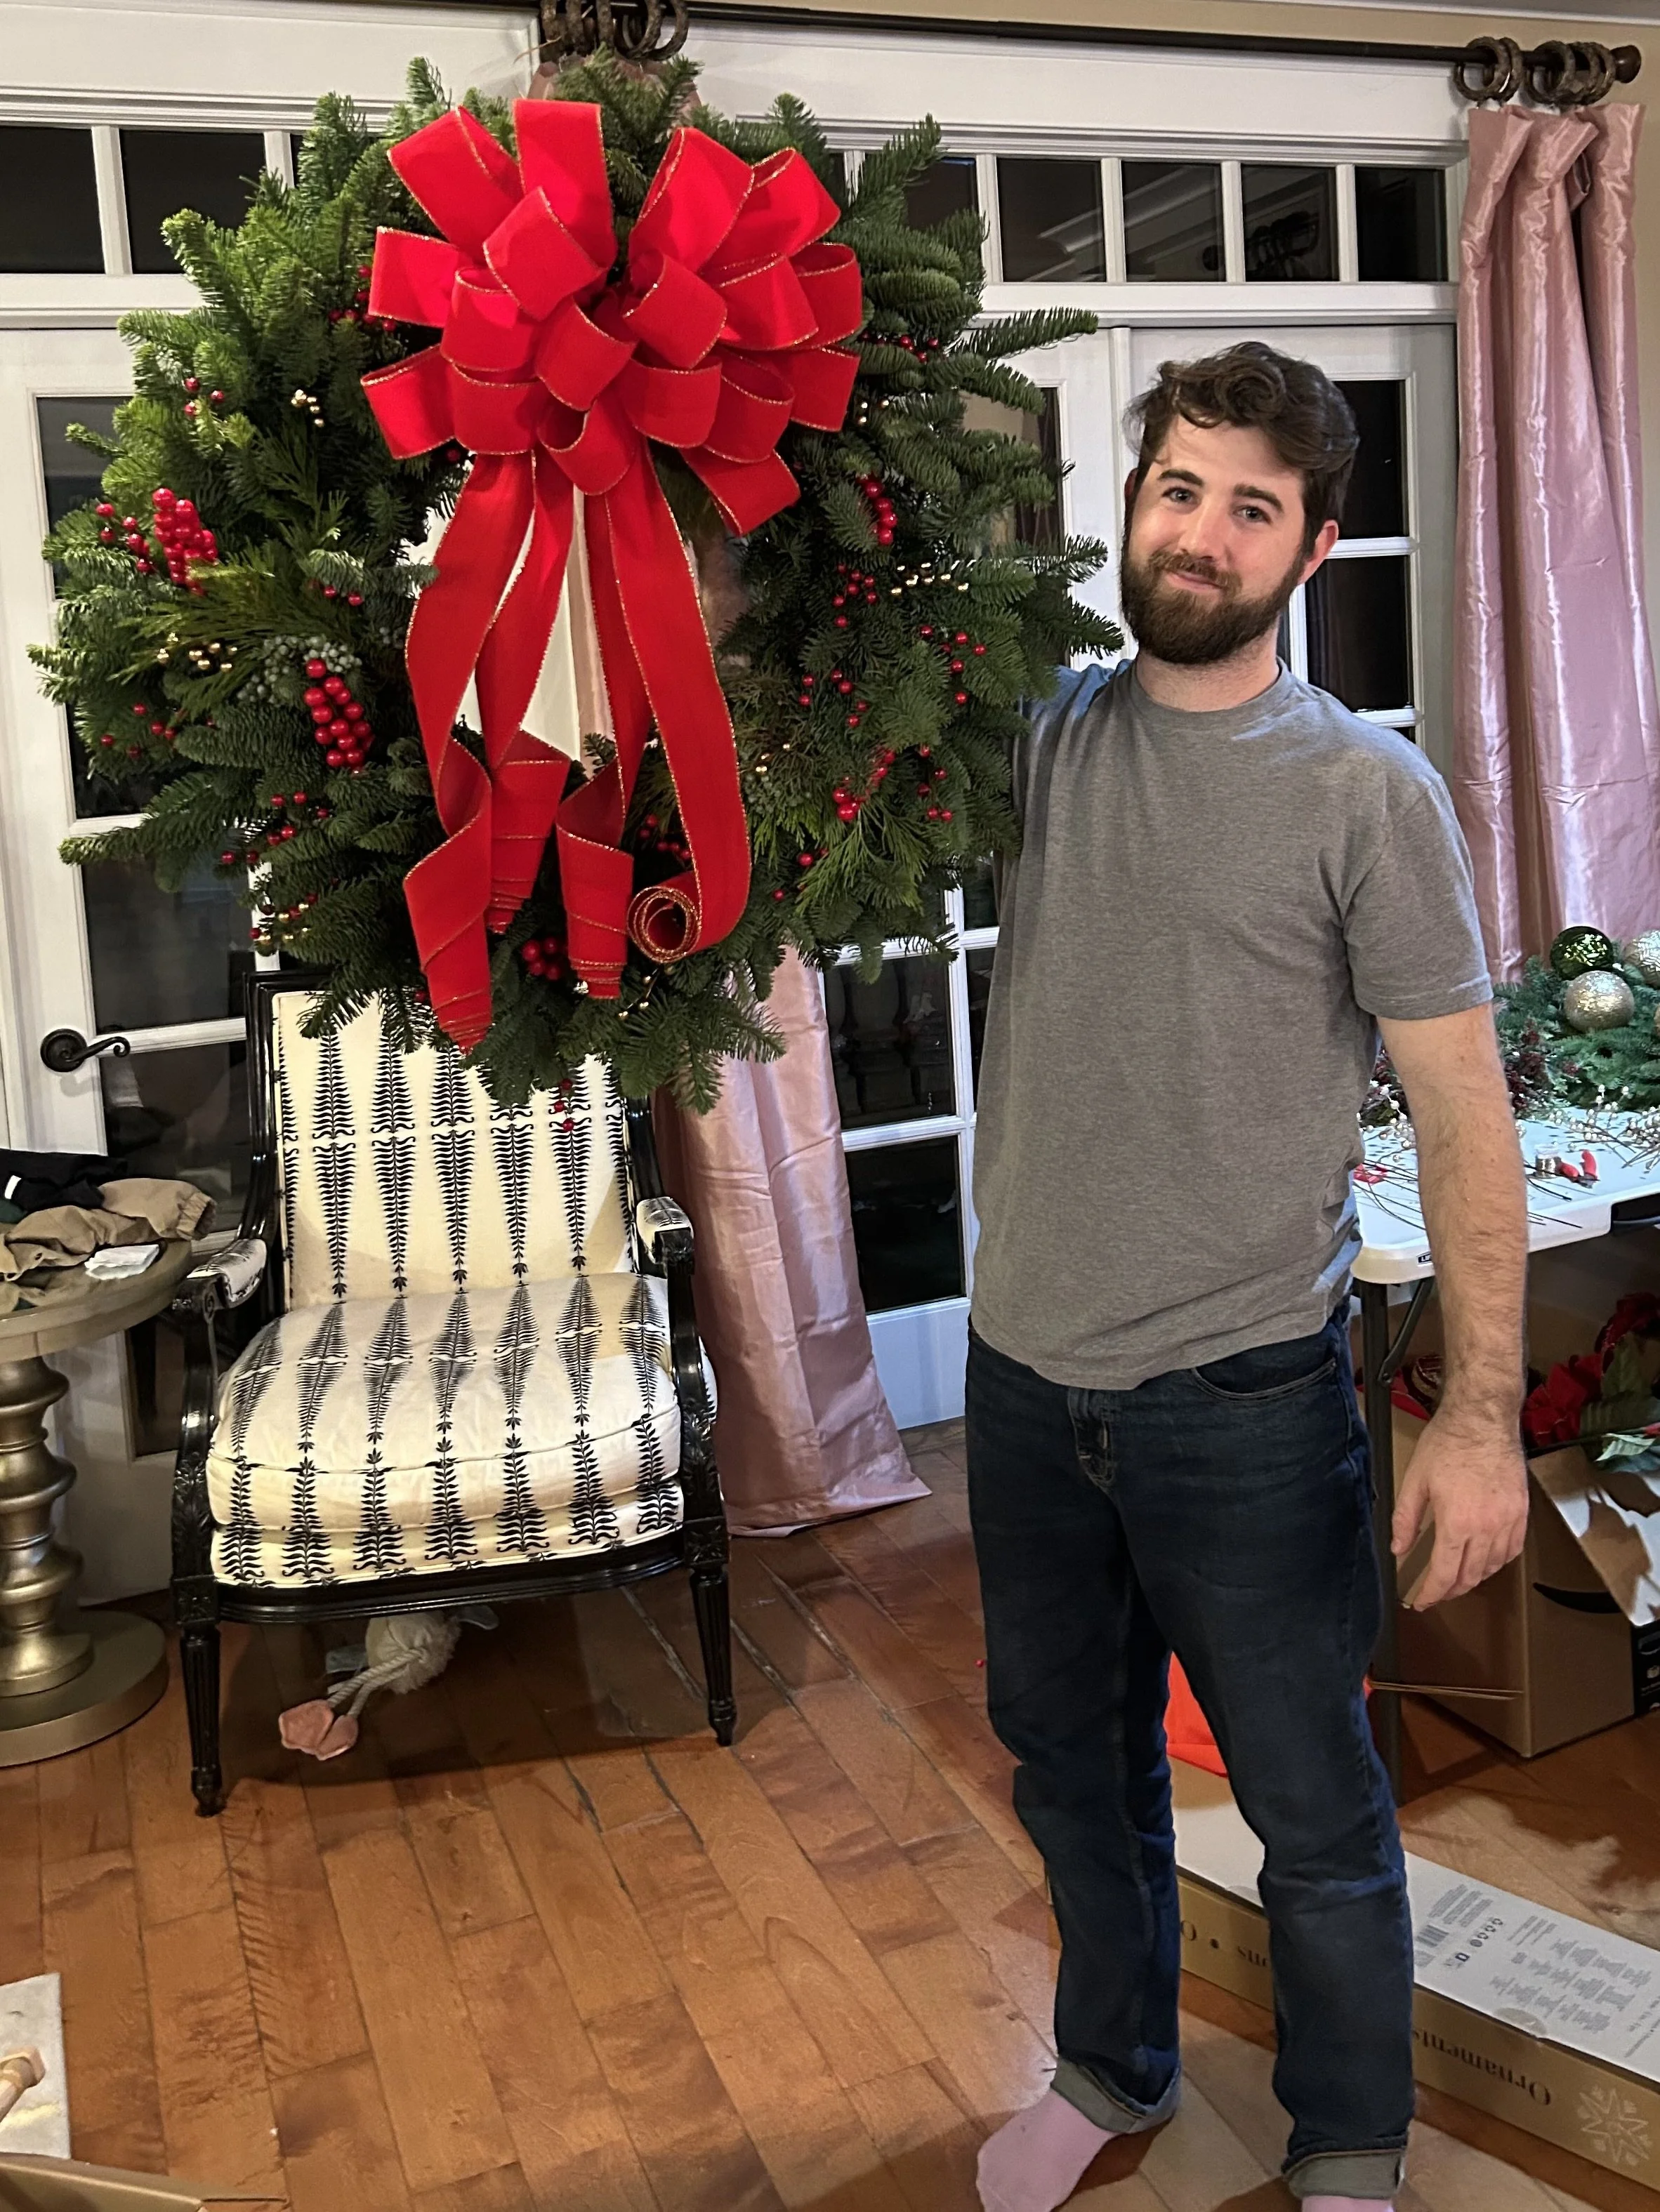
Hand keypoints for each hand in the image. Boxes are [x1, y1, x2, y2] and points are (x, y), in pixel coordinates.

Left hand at [1390, 1410, 1528, 1607]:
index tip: (1421, 1601)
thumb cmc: (1448, 1443)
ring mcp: (1509, 1520)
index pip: (1445, 1573)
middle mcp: (1487, 1527)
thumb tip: (1398, 1547)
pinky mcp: (1521, 1511)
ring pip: (1493, 1566)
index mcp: (1457, 1522)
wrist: (1482, 1419)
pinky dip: (1498, 1562)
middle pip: (1471, 1576)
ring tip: (1457, 1579)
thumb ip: (1405, 1519)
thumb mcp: (1415, 1480)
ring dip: (1474, 1578)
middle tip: (1436, 1593)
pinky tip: (1486, 1560)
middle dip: (1451, 1590)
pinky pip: (1513, 1549)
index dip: (1432, 1593)